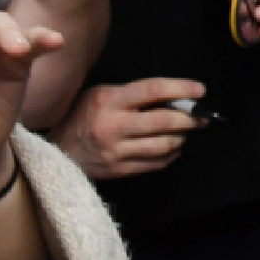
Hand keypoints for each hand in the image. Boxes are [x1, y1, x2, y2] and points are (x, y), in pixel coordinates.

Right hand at [48, 78, 203, 180]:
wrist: (57, 151)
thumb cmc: (82, 116)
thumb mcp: (100, 94)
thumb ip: (132, 94)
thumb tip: (172, 97)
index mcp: (109, 101)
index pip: (152, 90)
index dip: (180, 89)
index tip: (200, 90)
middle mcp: (113, 126)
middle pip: (163, 121)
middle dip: (190, 118)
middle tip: (202, 116)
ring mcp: (116, 152)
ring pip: (163, 145)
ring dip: (182, 137)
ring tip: (186, 131)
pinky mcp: (119, 170)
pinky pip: (155, 163)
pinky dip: (171, 154)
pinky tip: (174, 147)